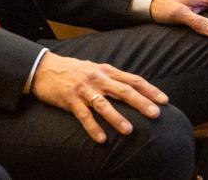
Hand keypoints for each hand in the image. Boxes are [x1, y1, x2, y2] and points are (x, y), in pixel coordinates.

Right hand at [31, 53, 166, 143]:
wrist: (43, 67)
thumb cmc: (72, 70)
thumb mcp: (94, 69)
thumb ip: (111, 78)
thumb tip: (133, 88)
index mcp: (105, 71)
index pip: (132, 79)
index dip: (149, 89)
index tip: (164, 100)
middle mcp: (96, 78)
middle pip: (122, 90)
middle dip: (140, 102)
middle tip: (155, 114)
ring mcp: (83, 89)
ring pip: (103, 104)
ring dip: (116, 117)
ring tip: (129, 130)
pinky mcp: (69, 99)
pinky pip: (83, 115)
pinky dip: (92, 127)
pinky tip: (101, 139)